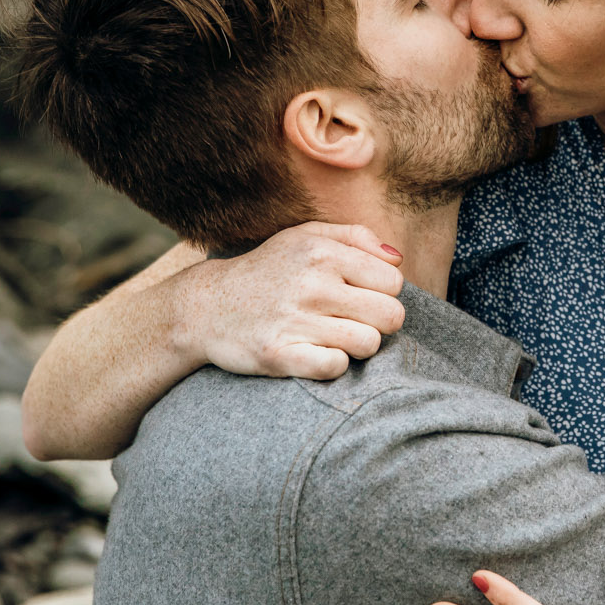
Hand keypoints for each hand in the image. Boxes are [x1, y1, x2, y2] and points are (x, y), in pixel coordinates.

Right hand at [178, 223, 404, 379]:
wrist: (206, 306)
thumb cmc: (267, 271)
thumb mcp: (305, 236)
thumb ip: (355, 236)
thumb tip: (398, 258)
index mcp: (323, 253)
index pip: (394, 282)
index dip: (383, 293)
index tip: (361, 296)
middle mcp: (312, 284)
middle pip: (391, 316)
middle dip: (379, 322)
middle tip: (354, 321)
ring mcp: (295, 321)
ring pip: (369, 344)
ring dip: (358, 346)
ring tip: (336, 337)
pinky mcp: (279, 355)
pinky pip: (335, 367)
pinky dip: (332, 365)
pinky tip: (317, 353)